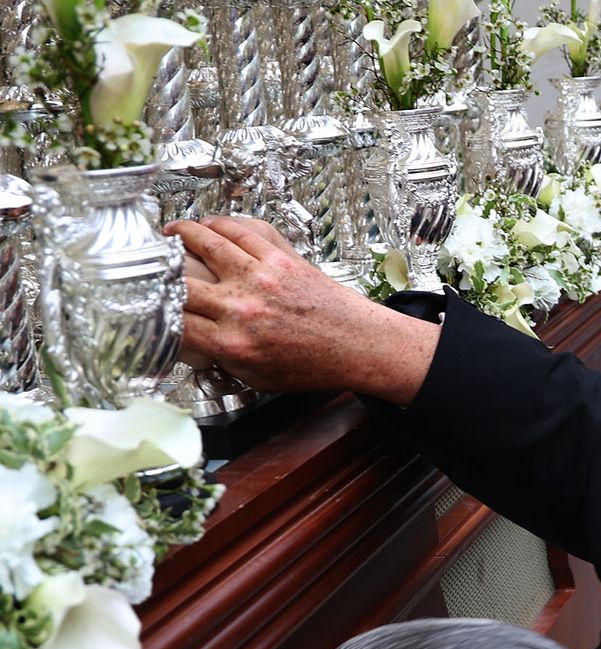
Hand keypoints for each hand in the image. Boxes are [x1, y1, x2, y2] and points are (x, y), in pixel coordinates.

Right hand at [168, 215, 438, 404]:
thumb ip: (222, 357)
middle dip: (158, 272)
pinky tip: (211, 224)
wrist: (359, 346)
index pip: (173, 322)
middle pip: (180, 281)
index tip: (143, 306)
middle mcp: (241, 306)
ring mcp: (261, 276)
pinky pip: (243, 230)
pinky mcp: (282, 257)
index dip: (152, 312)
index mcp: (232, 342)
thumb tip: (194, 340)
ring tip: (170, 232)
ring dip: (182, 233)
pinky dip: (221, 223)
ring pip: (206, 241)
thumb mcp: (258, 377)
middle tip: (148, 265)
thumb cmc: (316, 365)